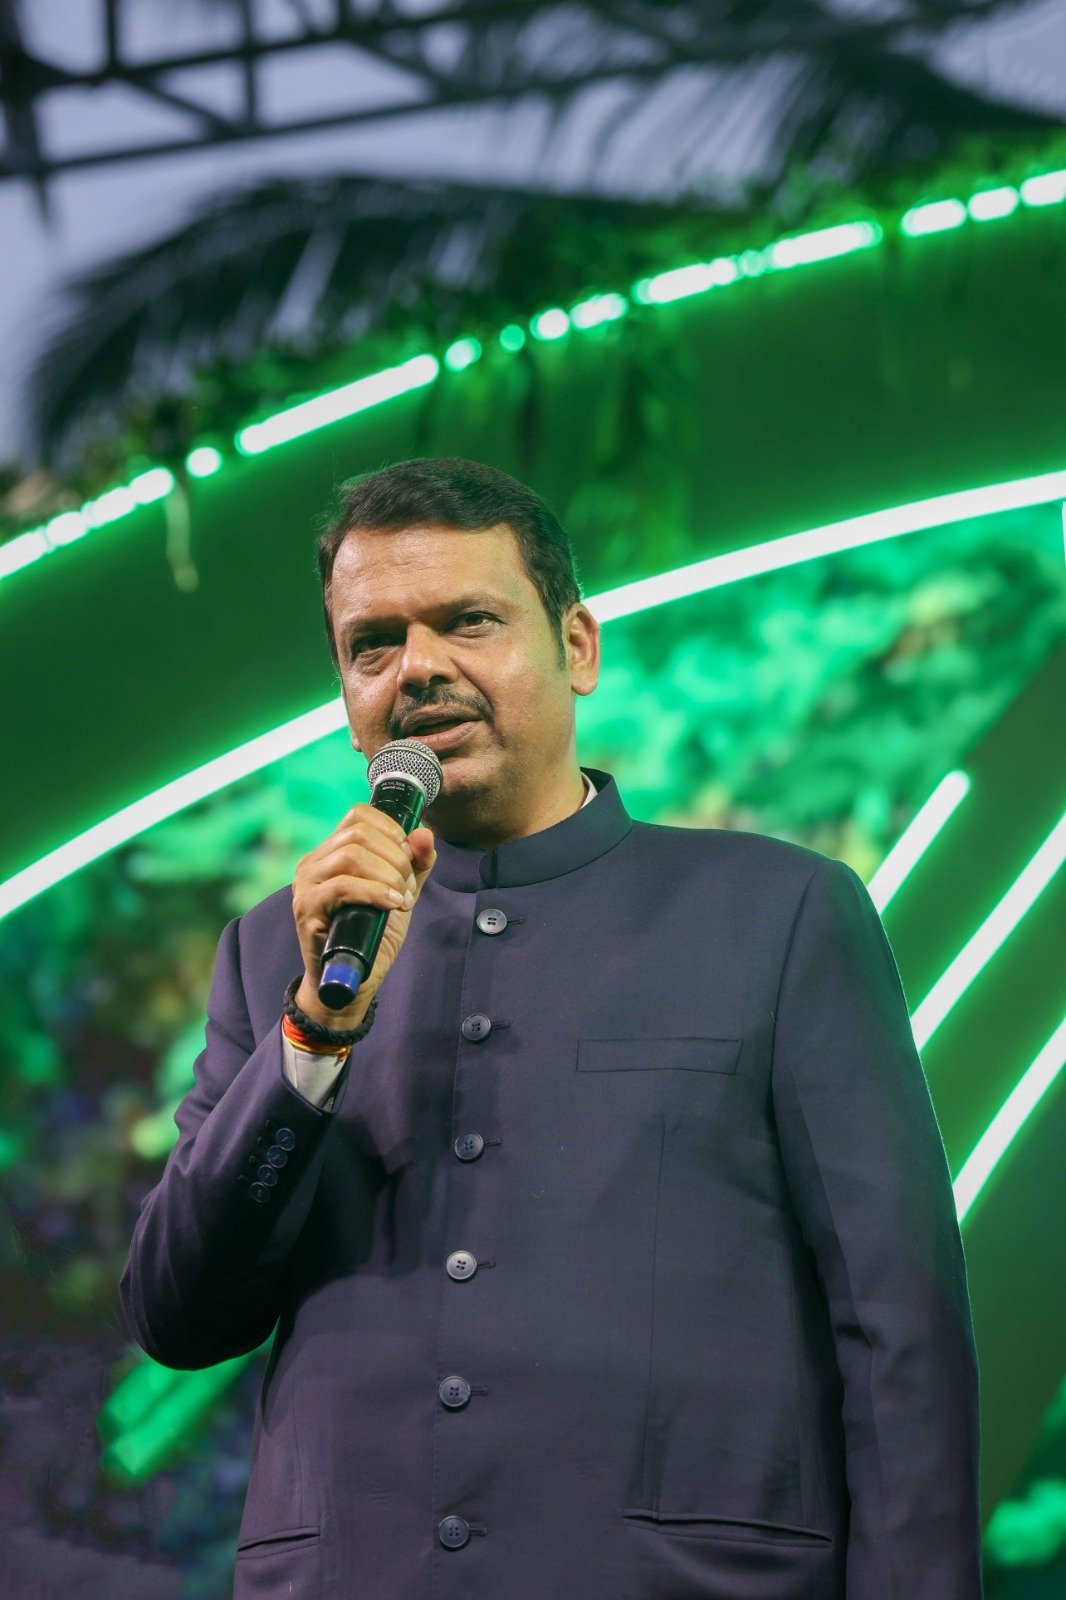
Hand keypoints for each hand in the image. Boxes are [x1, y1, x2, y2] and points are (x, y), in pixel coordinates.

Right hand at [291, 804, 436, 1027]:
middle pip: (358, 833)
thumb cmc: (372, 935)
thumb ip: (416, 864)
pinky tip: (393, 903)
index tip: (409, 855)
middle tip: (408, 885)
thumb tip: (424, 832)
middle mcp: (313, 862)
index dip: (390, 828)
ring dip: (387, 874)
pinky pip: (341, 886)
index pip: (358, 815)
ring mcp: (306, 884)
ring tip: (401, 897)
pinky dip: (374, 891)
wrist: (352, 982)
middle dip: (395, 856)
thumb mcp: (400, 893)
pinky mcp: (306, 909)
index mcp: (332, 852)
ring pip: (350, 855)